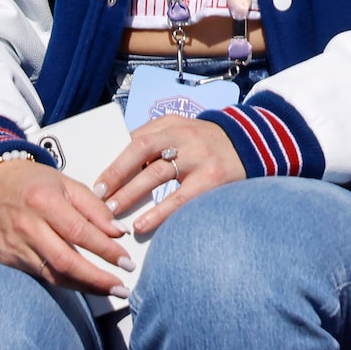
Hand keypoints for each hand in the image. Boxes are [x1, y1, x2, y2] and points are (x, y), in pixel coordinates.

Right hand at [0, 156, 130, 294]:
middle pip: (66, 261)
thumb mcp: (67, 183)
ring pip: (53, 274)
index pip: (80, 232)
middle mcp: (27, 226)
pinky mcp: (7, 258)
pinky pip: (40, 275)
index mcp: (44, 201)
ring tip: (107, 289)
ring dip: (83, 286)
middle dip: (97, 279)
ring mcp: (14, 246)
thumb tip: (118, 232)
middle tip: (121, 288)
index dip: (106, 250)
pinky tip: (81, 283)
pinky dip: (63, 280)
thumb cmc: (32, 181)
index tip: (126, 261)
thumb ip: (94, 207)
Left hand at [95, 115, 245, 239]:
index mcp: (172, 124)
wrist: (254, 144)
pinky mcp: (213, 178)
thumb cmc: (206, 145)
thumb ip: (155, 145)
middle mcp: (184, 135)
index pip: (136, 139)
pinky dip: (159, 212)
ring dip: (131, 193)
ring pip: (158, 173)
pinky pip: (181, 197)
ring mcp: (199, 156)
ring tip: (112, 212)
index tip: (97, 184)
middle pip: (142, 151)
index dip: (115, 162)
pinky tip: (143, 225)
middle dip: (117, 175)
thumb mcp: (182, 134)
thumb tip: (118, 174)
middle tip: (98, 197)